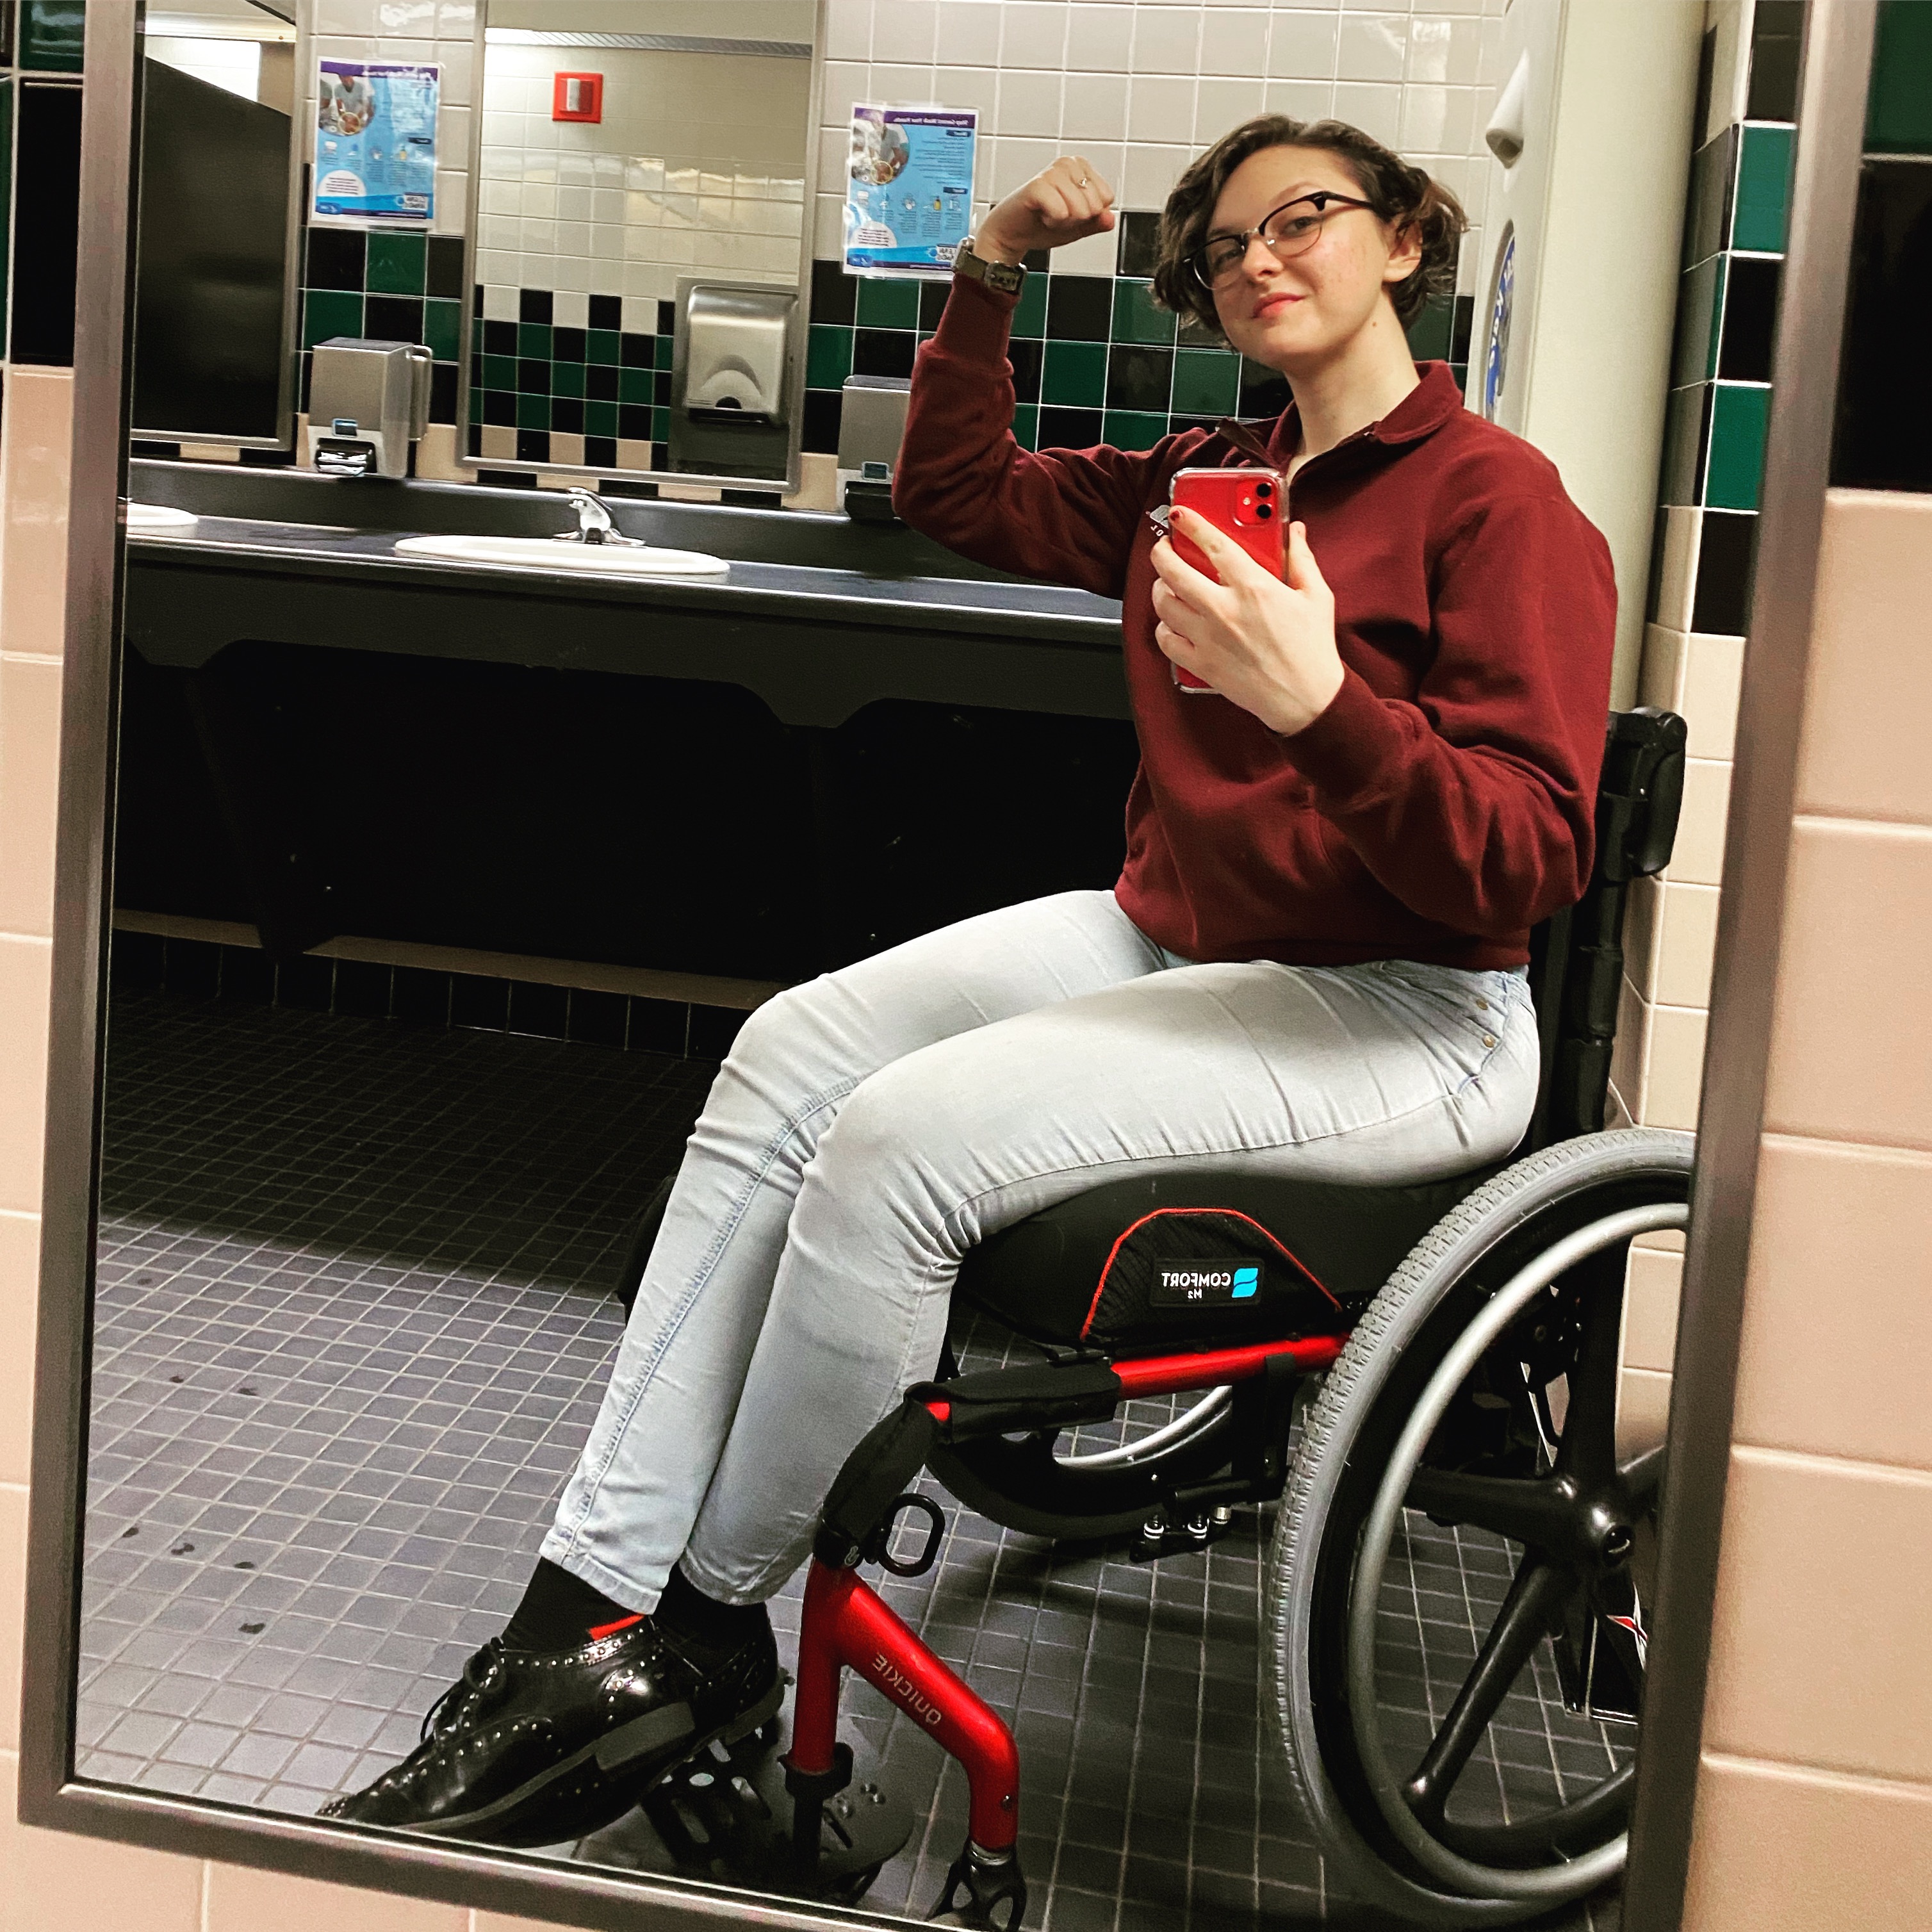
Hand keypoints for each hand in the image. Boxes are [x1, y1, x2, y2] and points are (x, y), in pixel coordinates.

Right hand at [975, 156, 1115, 264]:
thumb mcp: (1077, 226)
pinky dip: (1052, 221)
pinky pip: (1061, 211)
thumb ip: (1096, 222)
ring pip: (1080, 209)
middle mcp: (1068, 164)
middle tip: (1056, 214)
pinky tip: (1040, 214)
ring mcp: (1052, 172)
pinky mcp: (1037, 185)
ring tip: (1047, 214)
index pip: (1106, 198)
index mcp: (1081, 168)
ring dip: (1063, 221)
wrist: (1012, 234)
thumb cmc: (1042, 225)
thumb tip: (1110, 218)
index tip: (1069, 212)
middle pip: (1094, 205)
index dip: (1089, 215)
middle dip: (1076, 219)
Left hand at [1149, 511, 1345, 735]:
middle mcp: (1224, 610)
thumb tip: (1295, 532)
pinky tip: (1172, 622)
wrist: (1306, 699)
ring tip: (1166, 583)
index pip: (1213, 544)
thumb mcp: (1316, 596)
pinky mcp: (1201, 664)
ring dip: (1159, 589)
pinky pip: (1166, 640)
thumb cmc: (1312, 649)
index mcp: (1253, 587)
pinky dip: (1163, 628)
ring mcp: (1209, 638)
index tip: (1180, 514)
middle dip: (1161, 552)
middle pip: (1173, 571)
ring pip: (1163, 604)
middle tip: (1164, 547)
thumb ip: (1301, 559)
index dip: (1191, 523)